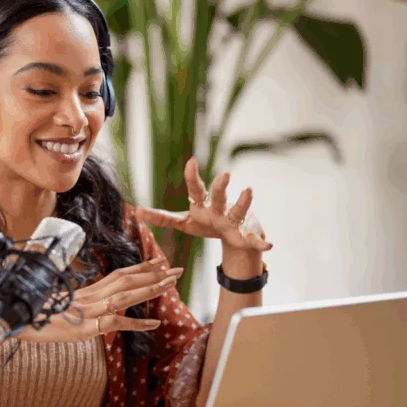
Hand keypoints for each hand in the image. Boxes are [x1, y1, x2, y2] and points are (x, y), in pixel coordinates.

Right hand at [17, 257, 182, 342]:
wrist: (13, 319)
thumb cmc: (32, 314)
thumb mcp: (58, 309)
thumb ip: (74, 306)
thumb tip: (83, 306)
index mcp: (86, 292)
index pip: (118, 275)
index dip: (140, 269)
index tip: (158, 262)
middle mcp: (90, 297)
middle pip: (127, 281)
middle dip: (153, 274)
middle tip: (176, 268)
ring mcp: (89, 310)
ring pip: (125, 295)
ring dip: (150, 289)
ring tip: (171, 283)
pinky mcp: (86, 326)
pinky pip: (116, 322)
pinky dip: (137, 323)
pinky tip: (155, 324)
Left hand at [135, 158, 272, 252]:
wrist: (234, 238)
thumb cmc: (207, 224)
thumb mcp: (184, 221)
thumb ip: (162, 217)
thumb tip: (137, 211)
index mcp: (203, 204)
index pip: (196, 188)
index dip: (193, 176)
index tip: (192, 161)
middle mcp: (219, 209)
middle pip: (219, 196)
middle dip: (221, 186)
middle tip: (224, 174)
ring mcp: (234, 221)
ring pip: (238, 210)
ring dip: (244, 201)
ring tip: (248, 190)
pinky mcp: (245, 236)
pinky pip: (253, 240)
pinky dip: (261, 243)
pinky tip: (269, 245)